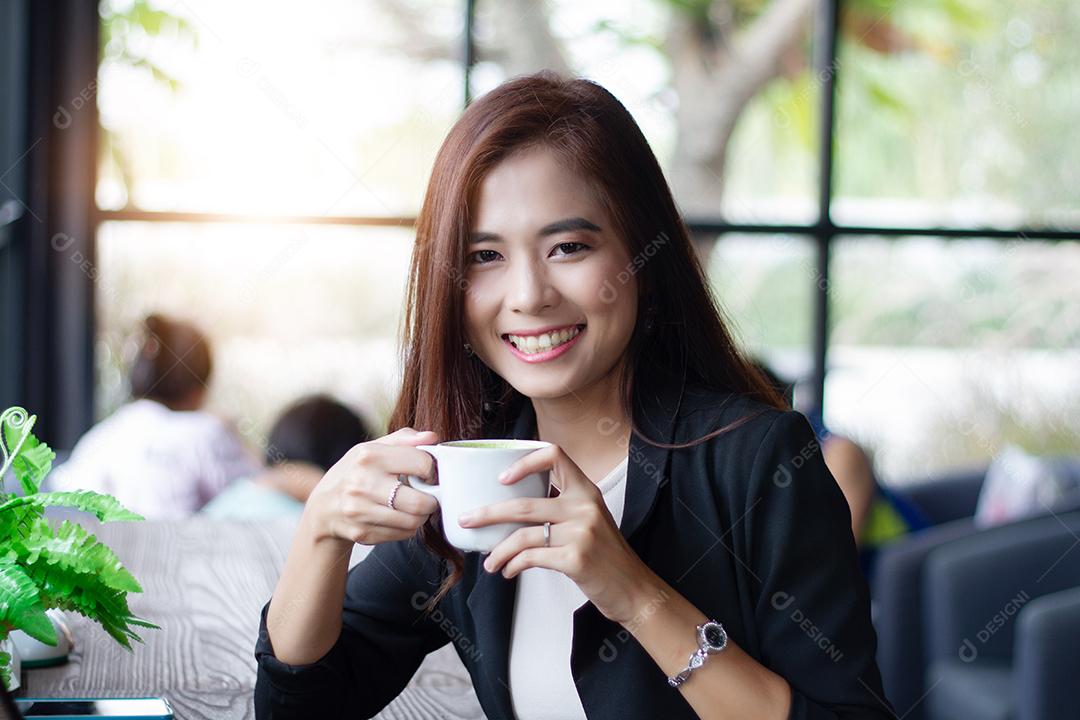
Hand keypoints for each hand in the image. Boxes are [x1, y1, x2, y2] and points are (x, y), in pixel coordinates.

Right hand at [304, 427, 441, 546]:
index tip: (428, 475)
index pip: (421, 464)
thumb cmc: (355, 472)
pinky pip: (402, 534)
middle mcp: (362, 483)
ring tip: (415, 507)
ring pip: (413, 521)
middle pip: (420, 502)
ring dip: (421, 516)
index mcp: (369, 456)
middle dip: (431, 500)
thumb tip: (432, 438)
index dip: (432, 471)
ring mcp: (360, 511)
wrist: (324, 507)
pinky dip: (407, 527)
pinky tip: (399, 517)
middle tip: (429, 496)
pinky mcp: (362, 533)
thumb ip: (404, 440)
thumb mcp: (374, 449)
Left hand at [457, 444, 650, 624]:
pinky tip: (508, 571)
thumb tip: (507, 509)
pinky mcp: (576, 559)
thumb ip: (559, 507)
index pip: (555, 455)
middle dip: (488, 513)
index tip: (501, 478)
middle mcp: (584, 506)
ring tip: (488, 562)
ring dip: (498, 550)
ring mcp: (581, 532)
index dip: (524, 461)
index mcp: (586, 490)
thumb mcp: (588, 520)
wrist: (633, 588)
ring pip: (523, 535)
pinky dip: (513, 565)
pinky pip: (531, 558)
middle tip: (466, 520)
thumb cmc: (604, 555)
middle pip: (524, 503)